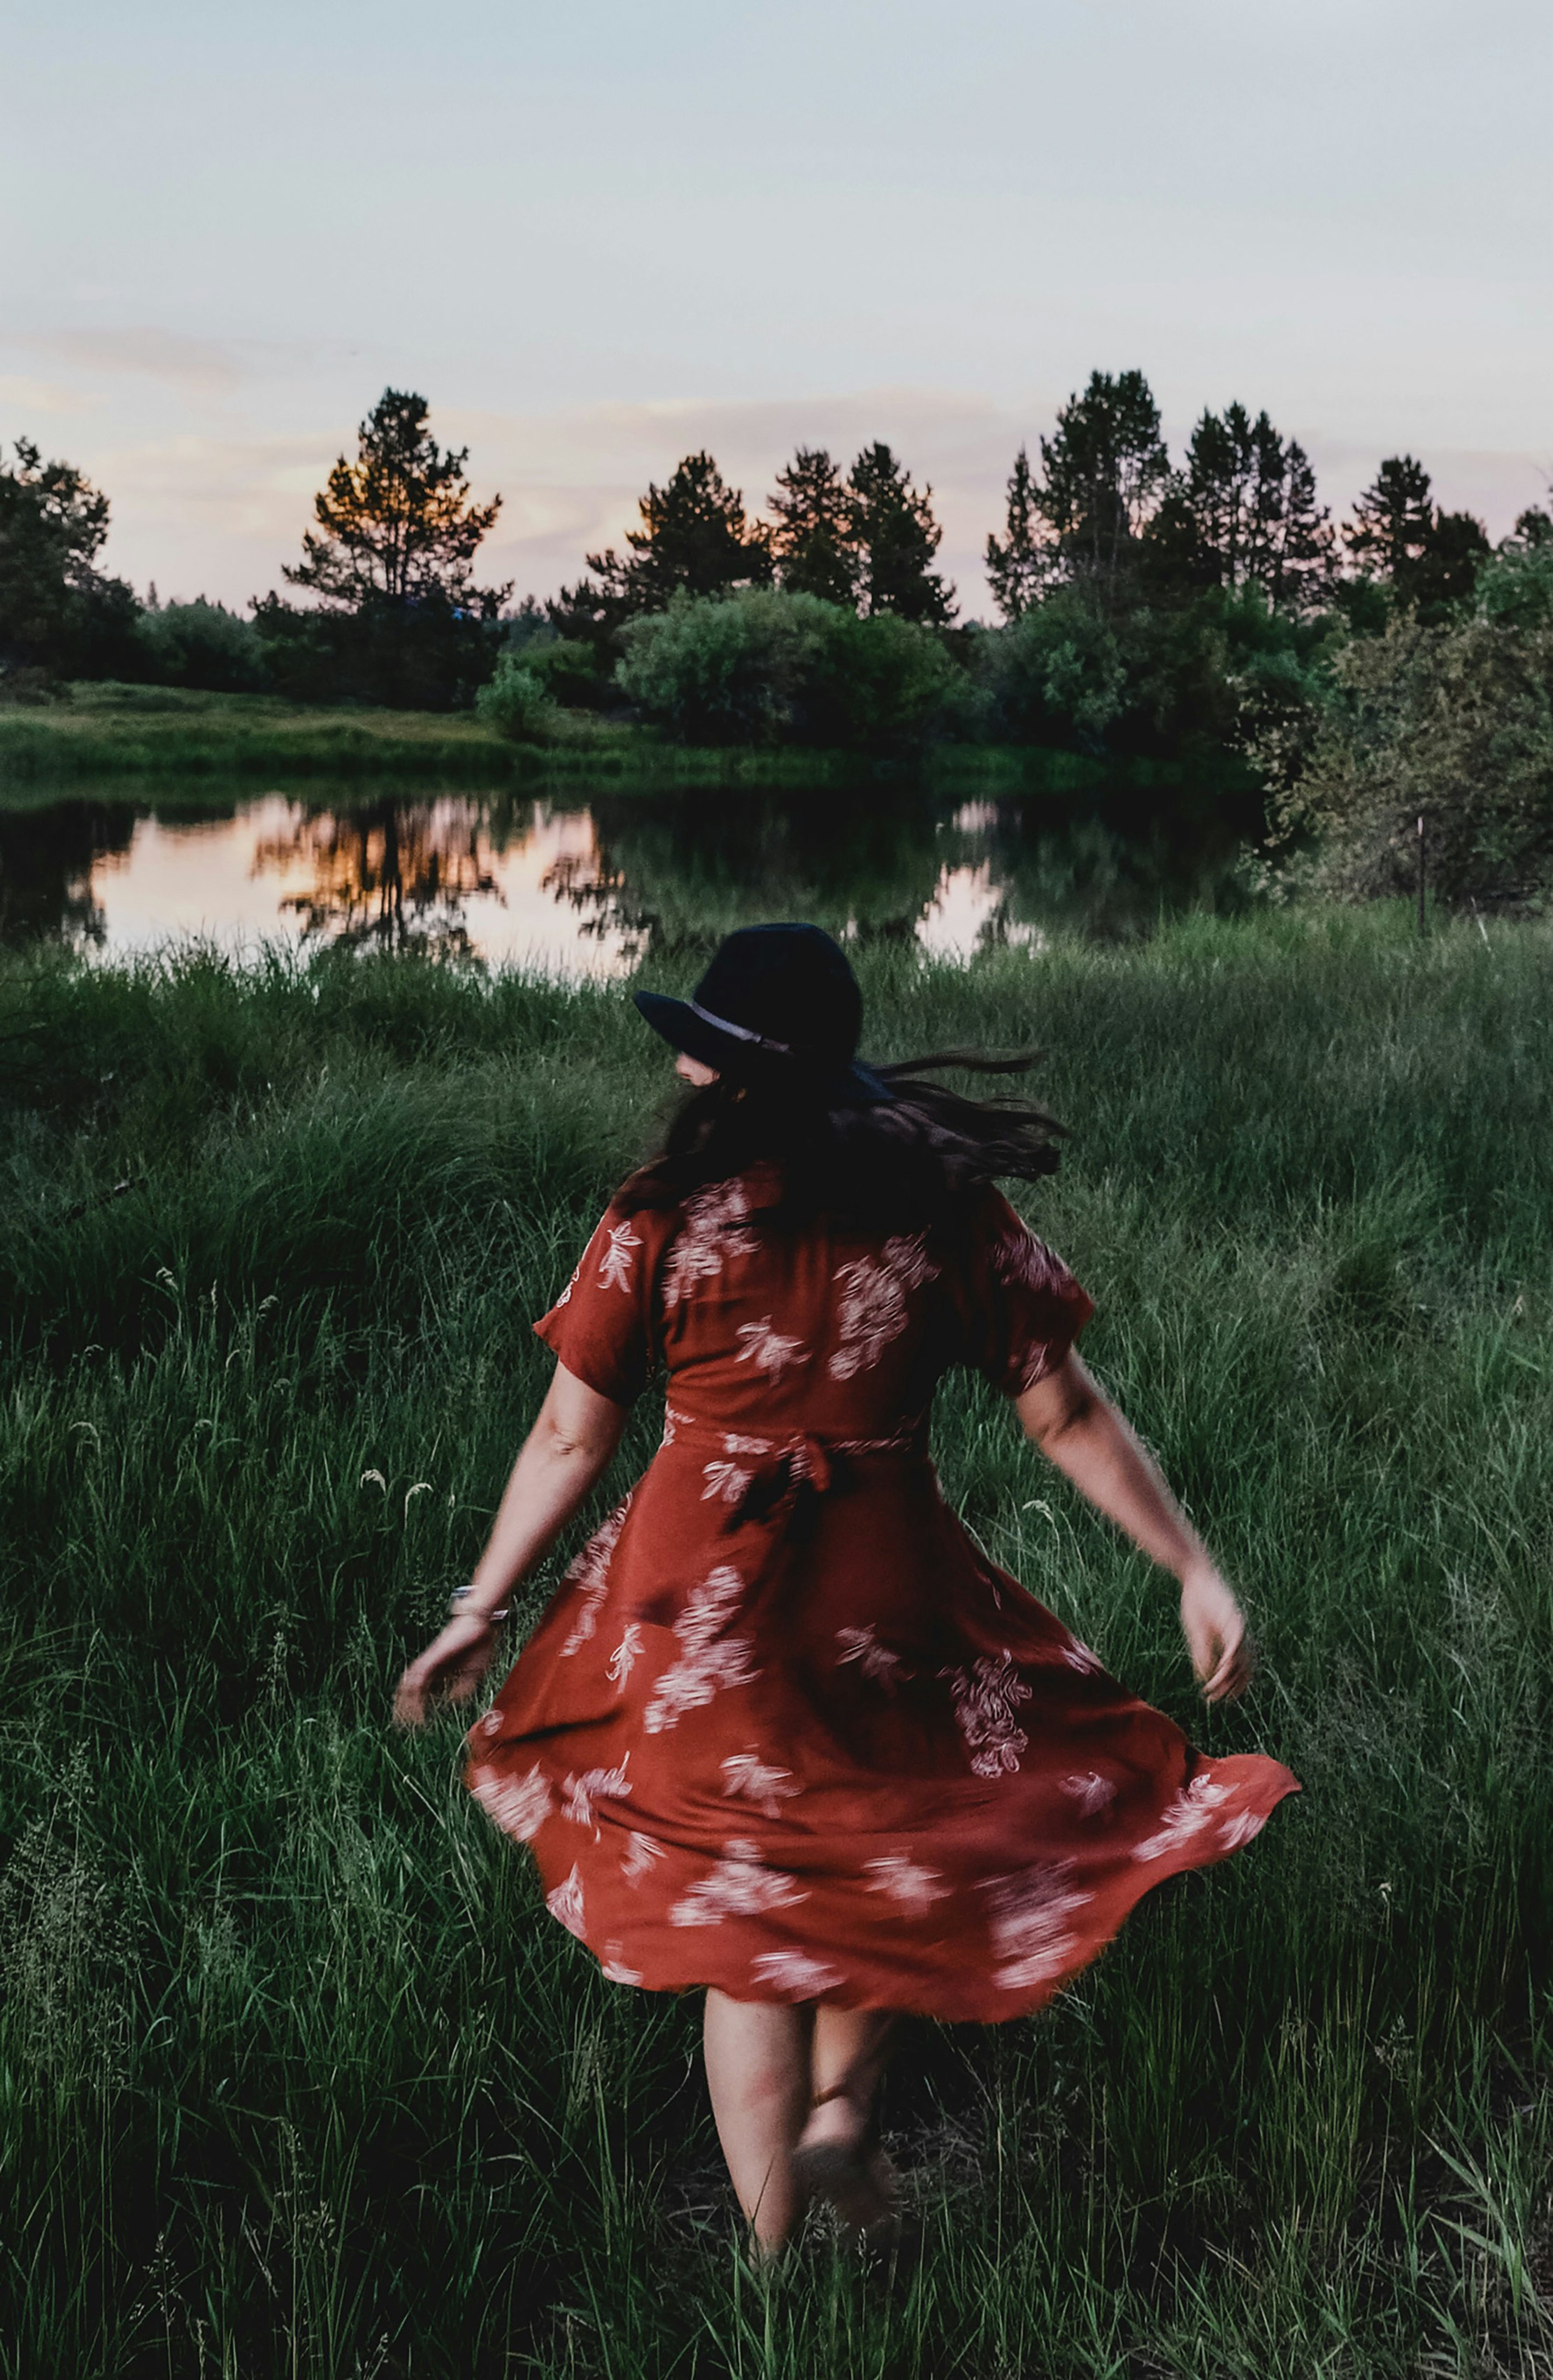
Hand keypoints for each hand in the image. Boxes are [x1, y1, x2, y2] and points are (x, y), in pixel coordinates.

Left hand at [393, 1612, 500, 1727]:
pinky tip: (414, 1705)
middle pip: (409, 1690)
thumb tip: (451, 1702)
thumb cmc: (479, 1644)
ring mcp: (430, 1660)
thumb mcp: (472, 1673)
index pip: (420, 1693)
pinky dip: (414, 1691)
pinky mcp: (433, 1656)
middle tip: (401, 1727)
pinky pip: (418, 1676)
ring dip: (406, 1704)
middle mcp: (430, 1665)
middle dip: (404, 1709)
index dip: (416, 1709)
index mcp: (439, 1670)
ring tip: (406, 1722)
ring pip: (410, 1685)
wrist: (483, 1623)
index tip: (415, 1725)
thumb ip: (462, 1689)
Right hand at [1179, 1561, 1253, 1702]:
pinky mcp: (1233, 1616)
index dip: (1232, 1685)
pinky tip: (1225, 1665)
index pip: (1239, 1668)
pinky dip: (1232, 1654)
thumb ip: (1202, 1654)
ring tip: (1217, 1687)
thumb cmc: (1197, 1604)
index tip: (1220, 1699)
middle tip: (1219, 1699)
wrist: (1196, 1577)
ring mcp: (1237, 1626)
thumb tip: (1204, 1677)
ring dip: (1230, 1674)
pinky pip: (1236, 1639)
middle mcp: (1239, 1635)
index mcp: (1232, 1640)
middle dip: (1232, 1685)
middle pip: (1243, 1667)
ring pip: (1241, 1656)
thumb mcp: (1197, 1634)